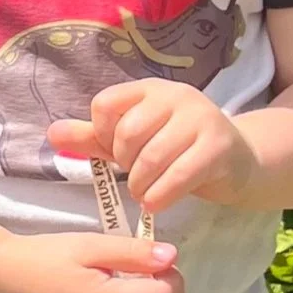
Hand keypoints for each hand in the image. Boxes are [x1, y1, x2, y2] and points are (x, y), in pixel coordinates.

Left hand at [50, 81, 257, 211]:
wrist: (239, 161)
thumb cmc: (178, 150)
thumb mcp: (132, 141)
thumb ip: (94, 137)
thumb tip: (53, 134)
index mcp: (148, 89)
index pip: (105, 105)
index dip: (102, 135)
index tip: (115, 152)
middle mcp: (175, 96)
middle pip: (127, 133)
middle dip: (124, 163)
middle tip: (134, 175)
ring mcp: (201, 119)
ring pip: (151, 157)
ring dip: (140, 185)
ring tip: (143, 193)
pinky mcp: (219, 147)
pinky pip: (178, 176)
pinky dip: (160, 196)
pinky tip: (156, 202)